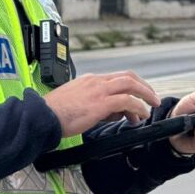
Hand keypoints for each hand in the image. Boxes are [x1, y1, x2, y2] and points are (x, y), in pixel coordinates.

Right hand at [43, 71, 160, 136]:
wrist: (42, 117)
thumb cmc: (55, 114)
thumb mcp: (77, 103)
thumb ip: (96, 105)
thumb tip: (114, 113)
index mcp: (89, 80)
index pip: (116, 78)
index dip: (132, 85)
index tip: (139, 95)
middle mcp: (95, 81)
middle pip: (128, 76)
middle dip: (144, 86)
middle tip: (152, 98)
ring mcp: (98, 90)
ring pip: (130, 85)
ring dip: (145, 95)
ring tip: (151, 107)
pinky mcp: (100, 103)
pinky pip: (126, 101)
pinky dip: (137, 107)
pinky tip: (140, 115)